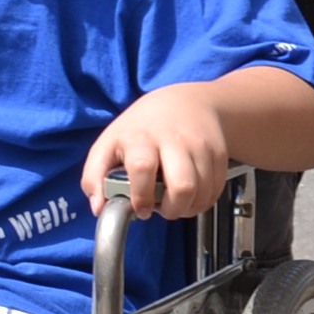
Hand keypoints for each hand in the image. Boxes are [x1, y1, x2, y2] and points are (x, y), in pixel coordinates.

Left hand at [82, 87, 232, 220]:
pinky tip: (190, 196)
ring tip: (175, 203)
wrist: (185, 103)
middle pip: (182, 185)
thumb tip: (97, 208)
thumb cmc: (140, 129)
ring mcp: (199, 145)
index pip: (142, 168)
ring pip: (202, 191)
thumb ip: (94, 177)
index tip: (141, 209)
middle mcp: (173, 139)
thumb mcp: (108, 145)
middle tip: (163, 209)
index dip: (142, 196)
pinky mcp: (218, 152)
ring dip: (188, 208)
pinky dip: (203, 201)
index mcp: (139, 137)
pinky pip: (216, 190)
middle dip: (173, 209)